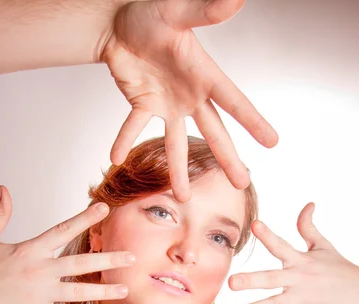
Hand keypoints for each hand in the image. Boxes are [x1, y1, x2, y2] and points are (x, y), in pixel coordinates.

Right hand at [0, 186, 135, 303]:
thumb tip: (3, 190)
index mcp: (29, 249)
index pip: (62, 229)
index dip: (85, 218)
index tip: (104, 208)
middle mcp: (38, 270)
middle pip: (81, 263)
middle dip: (109, 259)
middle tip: (131, 257)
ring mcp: (39, 293)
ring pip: (79, 291)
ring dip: (104, 291)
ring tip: (124, 290)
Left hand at [103, 0, 277, 201]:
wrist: (120, 23)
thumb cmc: (150, 13)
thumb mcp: (176, 11)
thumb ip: (204, 11)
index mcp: (204, 75)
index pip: (233, 101)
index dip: (252, 121)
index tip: (272, 142)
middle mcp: (189, 96)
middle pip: (212, 132)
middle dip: (227, 159)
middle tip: (241, 184)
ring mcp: (166, 105)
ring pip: (175, 143)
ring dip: (177, 171)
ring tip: (183, 198)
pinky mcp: (142, 105)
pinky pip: (133, 126)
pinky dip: (124, 140)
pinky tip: (116, 159)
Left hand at [229, 203, 358, 303]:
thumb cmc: (337, 267)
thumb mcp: (324, 245)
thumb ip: (308, 227)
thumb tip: (308, 203)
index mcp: (300, 260)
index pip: (281, 245)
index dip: (268, 235)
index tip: (255, 225)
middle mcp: (299, 278)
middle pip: (272, 279)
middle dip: (252, 281)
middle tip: (231, 282)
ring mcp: (303, 298)